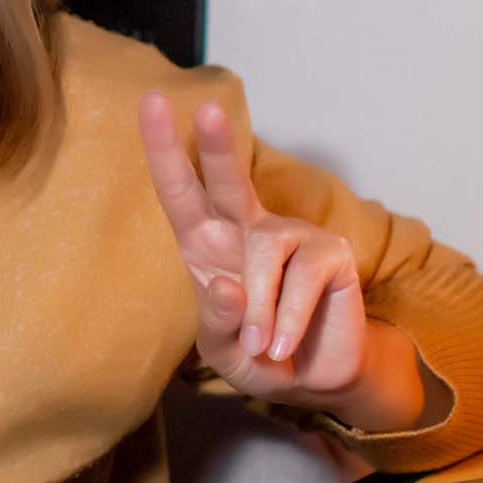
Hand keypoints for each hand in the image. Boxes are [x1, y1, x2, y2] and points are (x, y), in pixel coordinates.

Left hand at [138, 91, 375, 406]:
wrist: (314, 380)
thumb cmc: (258, 356)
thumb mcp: (223, 351)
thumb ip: (217, 324)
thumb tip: (227, 285)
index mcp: (208, 244)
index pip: (181, 191)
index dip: (163, 149)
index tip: (149, 102)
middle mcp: (248, 229)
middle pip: (229, 180)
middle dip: (217, 145)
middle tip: (207, 110)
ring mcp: (294, 236)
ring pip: (265, 251)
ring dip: (260, 307)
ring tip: (262, 346)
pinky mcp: (333, 253)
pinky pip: (304, 278)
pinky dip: (289, 317)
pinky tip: (285, 343)